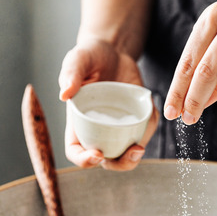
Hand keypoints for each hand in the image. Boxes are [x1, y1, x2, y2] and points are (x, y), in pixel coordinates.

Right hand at [59, 38, 158, 170]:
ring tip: (139, 146)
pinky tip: (152, 115)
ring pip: (126, 152)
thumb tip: (64, 94)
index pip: (76, 151)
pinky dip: (149, 129)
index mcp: (78, 123)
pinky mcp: (135, 120)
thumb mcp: (77, 59)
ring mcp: (117, 128)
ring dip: (135, 156)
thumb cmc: (89, 56)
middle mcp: (97, 130)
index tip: (97, 154)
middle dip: (119, 164)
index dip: (84, 160)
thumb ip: (70, 74)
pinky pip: (143, 131)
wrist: (112, 50)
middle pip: (106, 161)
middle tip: (131, 152)